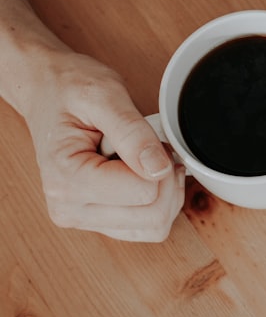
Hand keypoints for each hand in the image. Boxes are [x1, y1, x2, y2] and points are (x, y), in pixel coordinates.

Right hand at [20, 48, 184, 241]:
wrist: (47, 90)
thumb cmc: (70, 89)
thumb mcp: (105, 95)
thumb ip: (133, 133)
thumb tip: (159, 169)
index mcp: (67, 180)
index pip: (145, 193)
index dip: (160, 162)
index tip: (149, 137)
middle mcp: (70, 208)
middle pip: (153, 217)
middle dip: (167, 180)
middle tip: (152, 147)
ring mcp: (83, 218)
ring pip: (154, 227)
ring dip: (166, 194)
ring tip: (146, 159)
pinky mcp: (98, 219)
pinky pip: (146, 227)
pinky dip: (158, 202)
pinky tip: (146, 174)